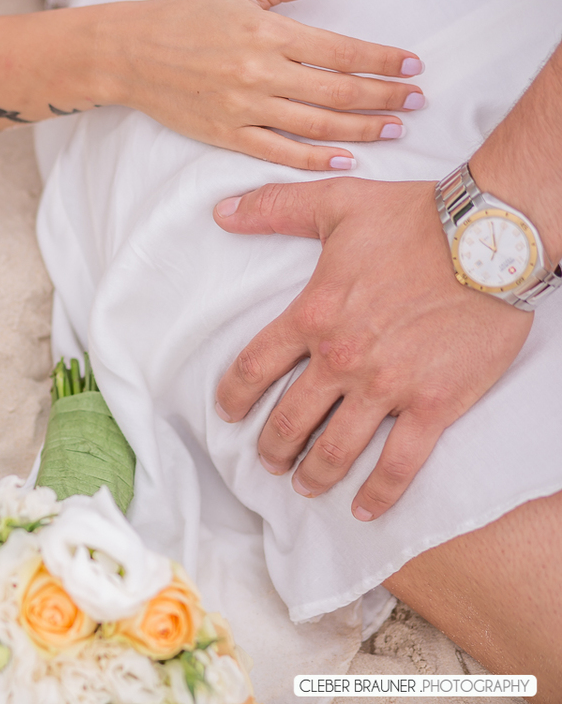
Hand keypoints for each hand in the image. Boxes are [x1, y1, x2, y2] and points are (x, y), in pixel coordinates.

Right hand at [105, 0, 424, 170]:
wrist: (130, 53)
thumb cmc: (184, 15)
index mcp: (267, 33)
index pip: (342, 51)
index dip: (382, 60)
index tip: (412, 65)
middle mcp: (259, 74)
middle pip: (338, 91)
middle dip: (384, 97)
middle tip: (416, 100)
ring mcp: (243, 110)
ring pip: (317, 125)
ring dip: (362, 128)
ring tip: (394, 128)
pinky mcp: (227, 135)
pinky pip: (279, 153)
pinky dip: (315, 159)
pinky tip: (346, 159)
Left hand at [211, 178, 532, 519]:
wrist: (492, 237)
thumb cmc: (414, 217)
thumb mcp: (335, 204)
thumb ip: (273, 209)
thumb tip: (221, 212)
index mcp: (312, 315)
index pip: (253, 368)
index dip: (233, 397)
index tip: (228, 415)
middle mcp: (341, 358)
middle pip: (289, 419)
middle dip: (272, 447)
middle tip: (268, 462)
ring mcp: (387, 386)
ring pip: (336, 449)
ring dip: (313, 473)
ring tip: (304, 484)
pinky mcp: (434, 404)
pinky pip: (400, 463)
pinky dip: (379, 493)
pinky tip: (363, 509)